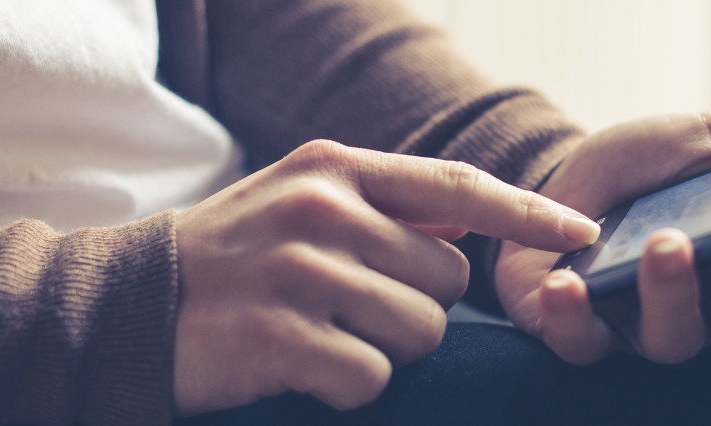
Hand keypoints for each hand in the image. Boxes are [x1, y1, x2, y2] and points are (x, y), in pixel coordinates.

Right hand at [171, 140, 598, 413]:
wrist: (127, 305)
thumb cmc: (232, 257)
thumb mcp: (300, 201)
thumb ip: (382, 207)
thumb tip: (467, 230)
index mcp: (335, 169)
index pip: (457, 186)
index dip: (526, 213)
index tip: (583, 232)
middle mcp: (324, 211)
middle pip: (445, 280)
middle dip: (414, 306)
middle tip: (346, 307)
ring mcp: (300, 273)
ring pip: (419, 333)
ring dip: (381, 348)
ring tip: (318, 332)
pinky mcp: (279, 338)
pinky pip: (371, 377)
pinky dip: (346, 385)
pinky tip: (298, 365)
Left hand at [496, 93, 710, 364]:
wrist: (558, 182)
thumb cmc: (647, 168)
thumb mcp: (710, 134)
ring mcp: (651, 325)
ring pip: (677, 338)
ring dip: (671, 291)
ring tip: (663, 243)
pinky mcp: (584, 334)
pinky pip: (583, 342)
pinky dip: (574, 316)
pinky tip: (566, 282)